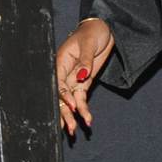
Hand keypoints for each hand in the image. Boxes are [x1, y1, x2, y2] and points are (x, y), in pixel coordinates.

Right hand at [55, 17, 114, 136]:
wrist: (103, 29)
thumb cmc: (92, 32)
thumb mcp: (88, 44)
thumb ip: (85, 61)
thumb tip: (82, 75)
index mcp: (60, 62)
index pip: (58, 82)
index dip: (63, 96)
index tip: (72, 107)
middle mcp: (64, 73)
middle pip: (61, 96)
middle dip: (64, 112)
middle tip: (68, 128)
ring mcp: (74, 79)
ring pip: (70, 101)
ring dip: (72, 116)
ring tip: (73, 132)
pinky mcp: (83, 83)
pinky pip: (81, 99)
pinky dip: (84, 110)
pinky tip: (87, 121)